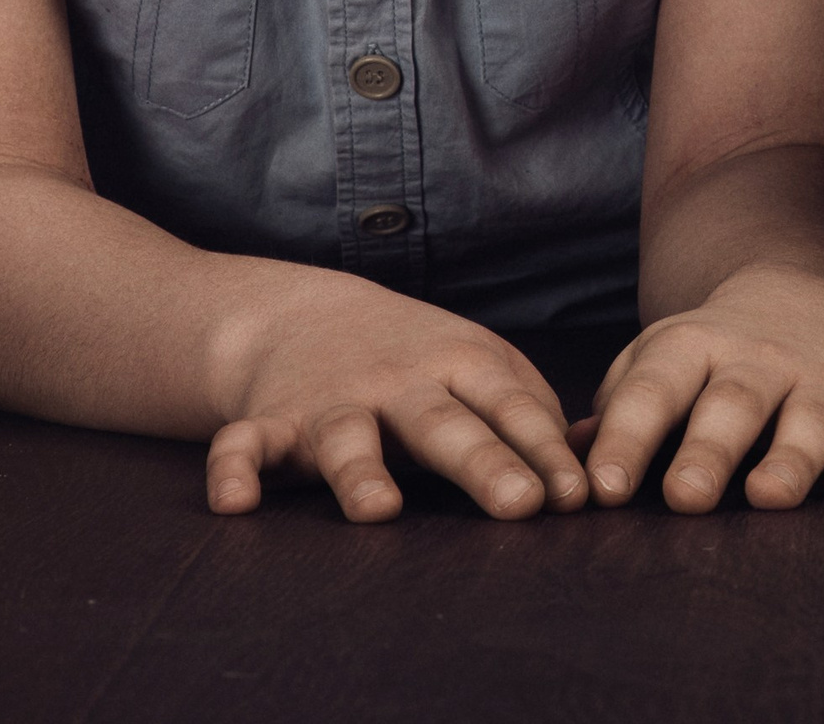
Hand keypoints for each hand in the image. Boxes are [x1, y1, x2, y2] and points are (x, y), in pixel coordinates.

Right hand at [204, 272, 588, 522]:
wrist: (301, 314)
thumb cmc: (414, 356)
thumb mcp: (478, 364)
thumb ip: (529, 411)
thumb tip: (589, 465)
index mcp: (458, 364)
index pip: (509, 407)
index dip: (544, 450)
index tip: (576, 498)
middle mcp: (398, 381)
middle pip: (444, 424)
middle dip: (484, 463)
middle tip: (522, 505)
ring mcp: (332, 400)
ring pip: (346, 438)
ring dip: (361, 473)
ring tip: (379, 509)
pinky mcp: (271, 421)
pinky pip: (246, 446)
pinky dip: (234, 469)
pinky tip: (235, 501)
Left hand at [582, 262, 823, 512]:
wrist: (803, 297)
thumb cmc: (708, 359)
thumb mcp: (657, 360)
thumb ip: (616, 408)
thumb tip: (568, 459)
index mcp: (692, 347)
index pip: (654, 388)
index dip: (627, 437)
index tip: (602, 489)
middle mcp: (759, 359)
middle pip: (733, 402)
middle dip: (709, 451)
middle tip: (685, 499)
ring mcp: (822, 380)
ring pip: (810, 419)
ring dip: (791, 459)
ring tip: (767, 498)